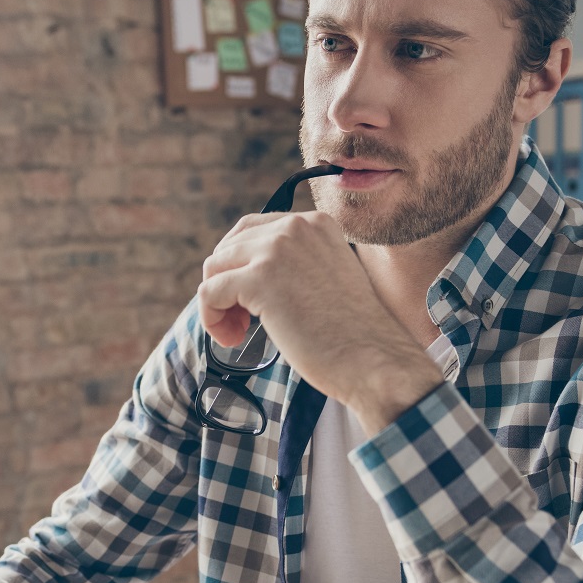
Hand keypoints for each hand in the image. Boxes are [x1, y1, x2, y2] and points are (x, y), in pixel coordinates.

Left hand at [199, 211, 440, 434]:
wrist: (372, 358)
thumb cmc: (352, 333)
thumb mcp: (325, 277)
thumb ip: (293, 264)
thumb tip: (243, 274)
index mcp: (315, 223)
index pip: (252, 230)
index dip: (240, 265)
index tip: (249, 299)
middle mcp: (295, 227)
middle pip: (229, 246)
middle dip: (225, 282)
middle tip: (241, 320)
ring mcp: (277, 250)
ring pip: (214, 267)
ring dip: (217, 303)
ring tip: (238, 331)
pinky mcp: (260, 279)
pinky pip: (210, 292)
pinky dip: (212, 319)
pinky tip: (233, 339)